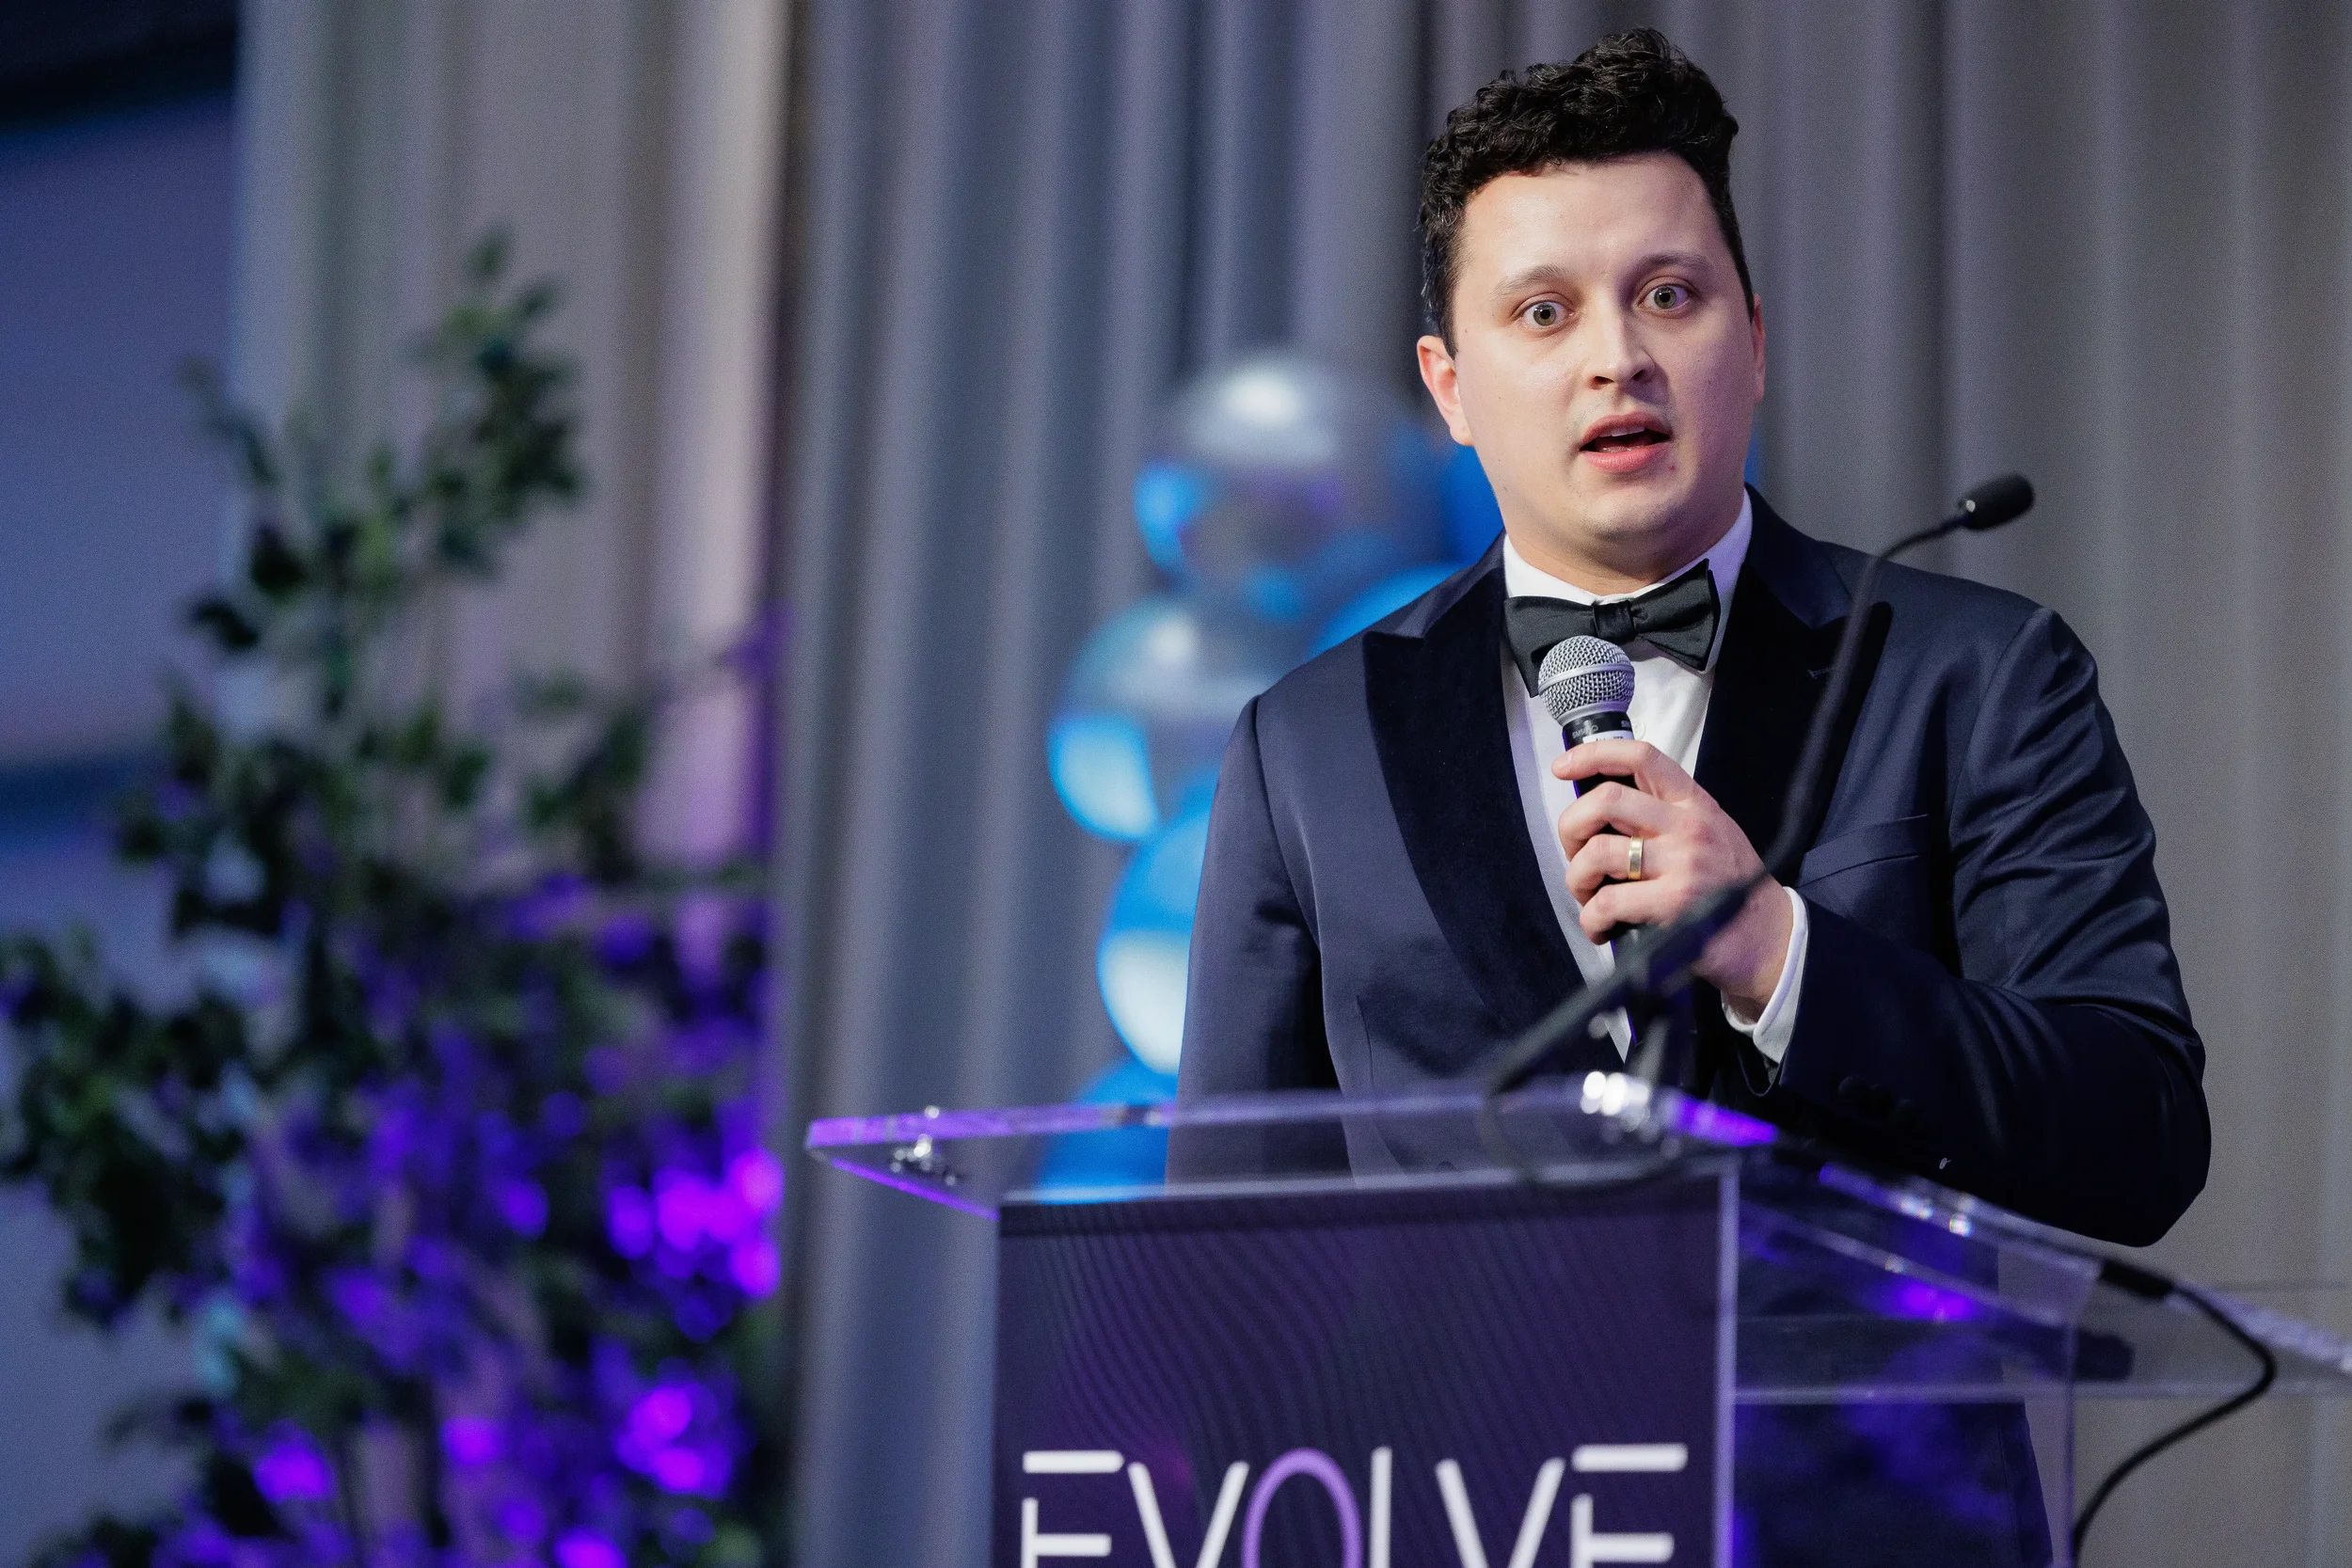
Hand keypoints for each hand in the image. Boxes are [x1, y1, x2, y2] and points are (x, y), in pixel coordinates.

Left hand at [1553, 737, 1792, 1016]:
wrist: (1767, 937)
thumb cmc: (1730, 887)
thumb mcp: (1709, 833)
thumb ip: (1664, 816)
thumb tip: (1600, 810)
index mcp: (1694, 804)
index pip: (1641, 757)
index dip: (1594, 754)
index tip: (1563, 767)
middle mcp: (1689, 827)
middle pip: (1606, 800)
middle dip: (1571, 828)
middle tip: (1574, 853)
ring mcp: (1683, 864)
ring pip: (1598, 852)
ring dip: (1577, 879)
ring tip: (1589, 897)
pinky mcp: (1674, 903)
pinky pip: (1607, 902)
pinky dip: (1591, 919)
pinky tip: (1601, 927)